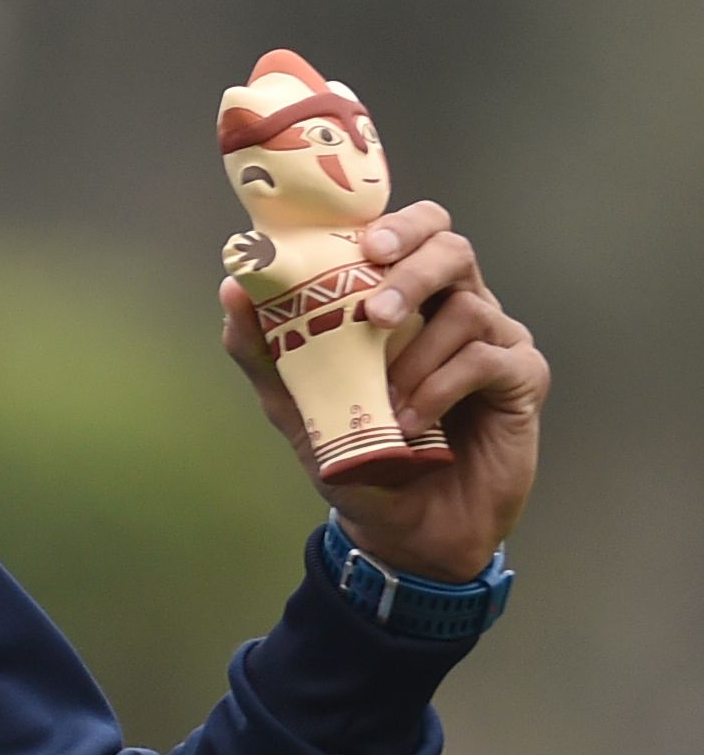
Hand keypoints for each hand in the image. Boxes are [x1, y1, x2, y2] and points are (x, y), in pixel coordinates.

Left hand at [218, 201, 545, 581]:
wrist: (406, 529)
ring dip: (416, 354)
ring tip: (388, 402)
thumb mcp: (298, 405)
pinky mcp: (522, 377)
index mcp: (409, 301)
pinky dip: (440, 387)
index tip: (364, 246)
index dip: (397, 225)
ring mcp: (496, 339)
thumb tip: (232, 287)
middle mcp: (456, 308)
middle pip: (451, 248)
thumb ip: (265, 350)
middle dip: (411, 270)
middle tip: (375, 312)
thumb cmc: (359, 459)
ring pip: (467, 307)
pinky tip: (414, 421)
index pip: (414, 233)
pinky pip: (485, 359)